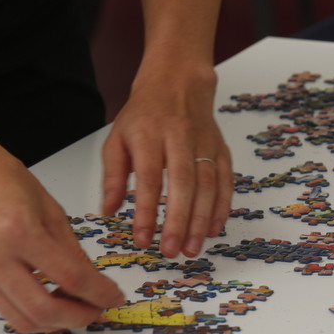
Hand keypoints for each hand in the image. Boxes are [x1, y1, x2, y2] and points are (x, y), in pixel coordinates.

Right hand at [0, 147, 124, 333]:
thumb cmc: (4, 182)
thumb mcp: (53, 212)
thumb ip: (74, 253)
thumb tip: (95, 284)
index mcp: (19, 232)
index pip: (71, 278)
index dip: (99, 294)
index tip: (115, 298)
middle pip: (44, 310)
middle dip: (79, 317)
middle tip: (97, 310)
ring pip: (23, 321)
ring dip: (56, 322)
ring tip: (75, 307)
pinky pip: (6, 311)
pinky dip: (33, 312)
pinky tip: (49, 298)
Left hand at [101, 65, 232, 257]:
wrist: (177, 83)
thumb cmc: (144, 115)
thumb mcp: (116, 139)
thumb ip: (112, 175)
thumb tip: (108, 210)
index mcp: (148, 134)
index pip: (148, 178)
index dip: (146, 210)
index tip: (142, 238)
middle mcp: (179, 137)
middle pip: (183, 184)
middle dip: (178, 221)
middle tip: (171, 251)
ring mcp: (204, 143)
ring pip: (207, 185)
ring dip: (200, 220)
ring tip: (191, 248)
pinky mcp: (221, 149)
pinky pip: (225, 180)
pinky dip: (221, 206)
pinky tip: (213, 228)